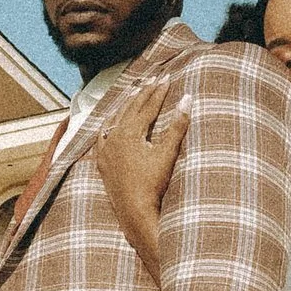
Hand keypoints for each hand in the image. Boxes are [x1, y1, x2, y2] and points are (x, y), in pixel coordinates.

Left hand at [95, 76, 188, 283]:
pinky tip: (112, 121)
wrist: (134, 213)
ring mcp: (105, 150)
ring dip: (126, 104)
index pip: (147, 106)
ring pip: (114, 119)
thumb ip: (177, 125)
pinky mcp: (102, 162)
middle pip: (130, 108)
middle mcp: (113, 137)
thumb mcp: (168, 153)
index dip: (159, 91)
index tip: (168, 77)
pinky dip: (109, 123)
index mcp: (129, 133)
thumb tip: (188, 98)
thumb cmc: (153, 184)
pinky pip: (103, 135)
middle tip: (154, 78)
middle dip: (143, 92)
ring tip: (134, 90)